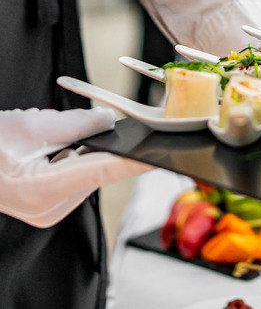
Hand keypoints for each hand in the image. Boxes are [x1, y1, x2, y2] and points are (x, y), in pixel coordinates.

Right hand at [0, 107, 151, 227]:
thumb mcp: (27, 126)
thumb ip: (75, 124)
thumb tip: (109, 121)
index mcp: (41, 191)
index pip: (102, 170)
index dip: (133, 160)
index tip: (159, 154)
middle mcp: (49, 209)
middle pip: (95, 170)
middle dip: (94, 145)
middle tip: (82, 124)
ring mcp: (48, 212)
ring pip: (86, 173)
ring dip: (79, 152)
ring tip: (44, 142)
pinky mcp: (47, 208)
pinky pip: (73, 179)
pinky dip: (69, 161)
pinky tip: (46, 152)